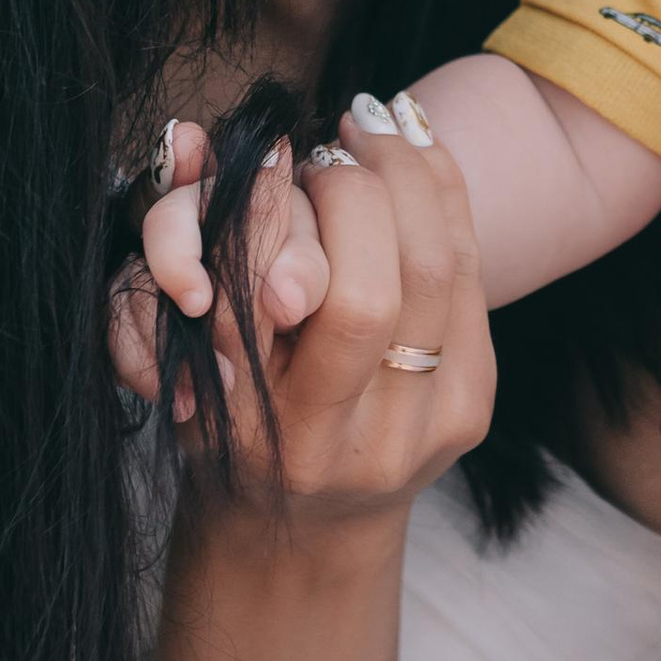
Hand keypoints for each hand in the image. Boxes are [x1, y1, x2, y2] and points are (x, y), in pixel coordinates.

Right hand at [114, 106, 492, 524]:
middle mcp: (363, 443)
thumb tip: (199, 140)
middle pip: (397, 277)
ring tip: (373, 128)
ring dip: (411, 177)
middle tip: (331, 146)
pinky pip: (473, 279)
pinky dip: (445, 202)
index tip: (283, 156)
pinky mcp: (474, 408)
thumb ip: (190, 264)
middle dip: (363, 187)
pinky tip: (415, 157)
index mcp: (281, 436)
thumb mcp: (186, 365)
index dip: (305, 214)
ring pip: (445, 266)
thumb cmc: (224, 433)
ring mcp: (430, 428)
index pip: (323, 301)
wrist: (301, 532)